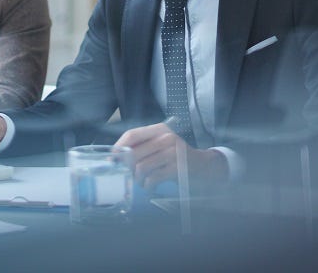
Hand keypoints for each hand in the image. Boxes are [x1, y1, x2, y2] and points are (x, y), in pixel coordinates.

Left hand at [114, 123, 228, 189]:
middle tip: (128, 175)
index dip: (119, 147)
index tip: (113, 158)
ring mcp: (173, 153)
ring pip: (141, 167)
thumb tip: (118, 155)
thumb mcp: (162, 146)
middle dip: (127, 167)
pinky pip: (153, 178)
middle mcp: (166, 138)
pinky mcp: (177, 168)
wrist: (204, 167)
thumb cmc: (178, 158)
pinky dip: (148, 185)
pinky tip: (149, 186)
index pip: (132, 134)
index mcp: (160, 130)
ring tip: (141, 182)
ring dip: (137, 179)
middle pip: (134, 152)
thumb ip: (144, 147)